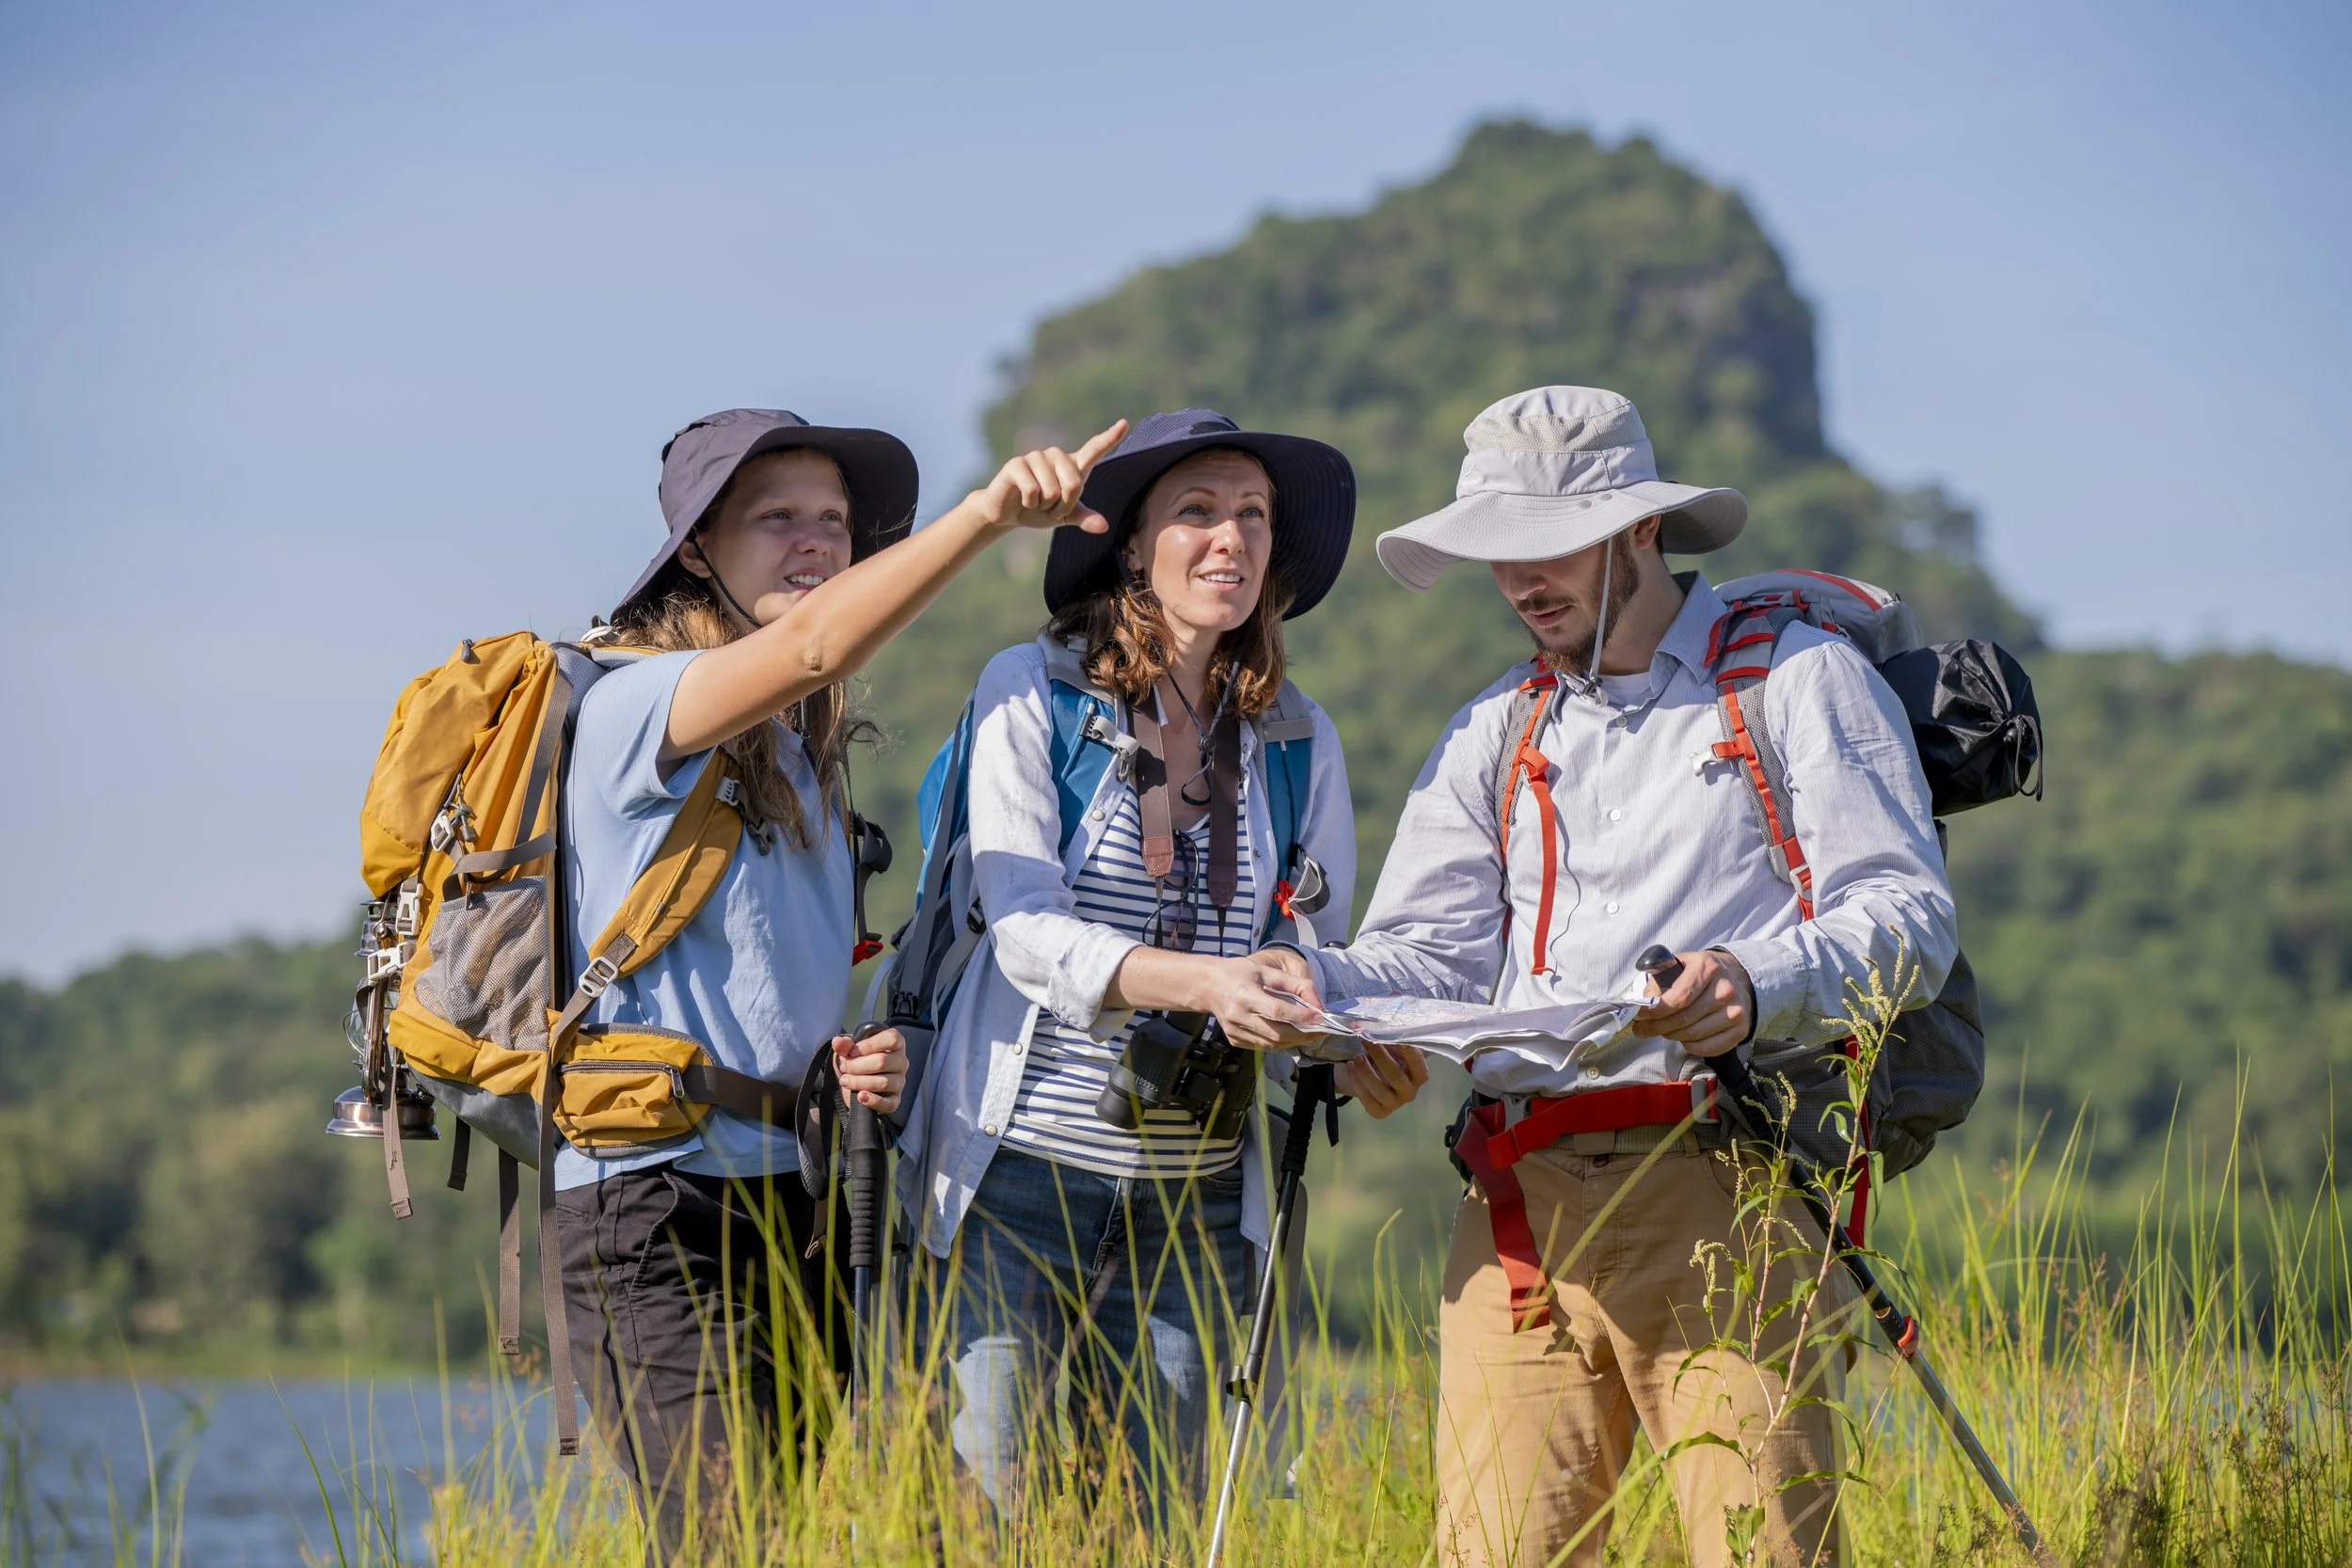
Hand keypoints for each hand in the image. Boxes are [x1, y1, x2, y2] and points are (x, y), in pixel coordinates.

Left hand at [833, 1027, 908, 1114]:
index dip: (869, 1045)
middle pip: (882, 1062)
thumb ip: (845, 1045)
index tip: (851, 1052)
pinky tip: (860, 1097)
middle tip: (844, 1068)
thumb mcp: (849, 1051)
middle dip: (857, 1066)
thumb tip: (837, 1042)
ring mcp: (899, 1082)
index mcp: (895, 1044)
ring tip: (845, 1081)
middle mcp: (901, 1062)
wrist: (855, 1084)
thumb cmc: (857, 1061)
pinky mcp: (895, 1100)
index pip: (892, 1039)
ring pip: (883, 1083)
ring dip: (859, 1082)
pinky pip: (888, 1104)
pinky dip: (873, 1101)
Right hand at [972, 420, 1128, 533]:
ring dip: (1045, 505)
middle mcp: (1056, 456)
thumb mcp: (1065, 516)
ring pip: (1052, 490)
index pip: (1094, 449)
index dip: (1110, 437)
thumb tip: (1103, 525)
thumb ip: (1084, 518)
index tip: (1124, 424)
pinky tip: (1023, 499)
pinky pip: (1032, 490)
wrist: (1007, 514)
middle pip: (1074, 484)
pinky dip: (1030, 503)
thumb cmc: (1039, 511)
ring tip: (1035, 502)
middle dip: (1062, 505)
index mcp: (1072, 466)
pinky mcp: (1016, 463)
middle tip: (1050, 507)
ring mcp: (1035, 457)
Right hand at [1200, 955, 1325, 1049]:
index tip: (1320, 1017)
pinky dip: (1281, 1043)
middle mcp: (1238, 1016)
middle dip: (1304, 1034)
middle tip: (1323, 1030)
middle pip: (1277, 1033)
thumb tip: (1318, 1005)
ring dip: (1295, 1041)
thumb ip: (1295, 984)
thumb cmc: (1238, 974)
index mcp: (1244, 994)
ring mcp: (1234, 1031)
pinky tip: (1291, 1035)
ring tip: (1311, 1034)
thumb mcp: (1266, 970)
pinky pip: (1263, 1046)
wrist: (1207, 985)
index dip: (1301, 1016)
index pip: (1277, 1010)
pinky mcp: (1234, 1040)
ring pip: (1272, 1044)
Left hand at [1337, 1041, 1427, 1118]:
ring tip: (1357, 1057)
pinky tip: (1351, 1067)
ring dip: (1366, 1072)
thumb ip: (1385, 1038)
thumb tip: (1363, 1027)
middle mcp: (1410, 1092)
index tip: (1396, 1038)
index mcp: (1418, 1075)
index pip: (1417, 1064)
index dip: (1409, 1052)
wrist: (1368, 1076)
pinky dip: (1357, 1082)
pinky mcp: (1379, 1111)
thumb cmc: (1385, 1059)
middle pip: (1396, 1076)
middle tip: (1366, 1041)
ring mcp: (1395, 1103)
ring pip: (1380, 1090)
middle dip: (1380, 1057)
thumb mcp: (1390, 1048)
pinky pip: (1367, 1099)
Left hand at [1631, 949, 1754, 1057]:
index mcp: (1707, 968)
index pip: (1679, 997)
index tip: (1640, 1015)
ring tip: (1661, 1030)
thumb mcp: (1680, 963)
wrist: (1736, 978)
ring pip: (1692, 1035)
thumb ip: (1659, 976)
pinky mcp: (1740, 1030)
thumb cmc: (1700, 972)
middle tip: (1642, 1029)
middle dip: (1656, 1026)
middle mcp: (1725, 989)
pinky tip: (1682, 1038)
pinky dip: (1689, 1046)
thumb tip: (1643, 998)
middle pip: (1684, 1019)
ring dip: (1670, 1035)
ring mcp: (1736, 1011)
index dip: (1655, 1010)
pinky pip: (1707, 1048)